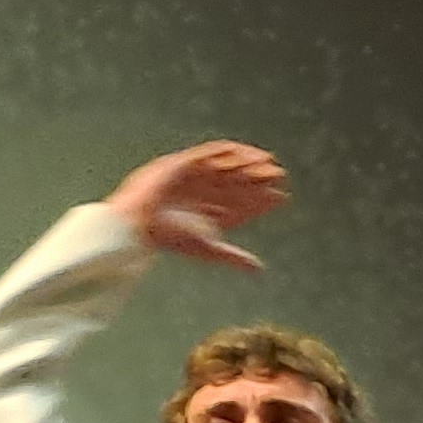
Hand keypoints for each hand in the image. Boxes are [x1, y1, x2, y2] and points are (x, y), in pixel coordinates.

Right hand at [106, 140, 286, 272]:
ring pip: (227, 167)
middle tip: (280, 175)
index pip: (243, 204)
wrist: (140, 224)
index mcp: (211, 213)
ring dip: (247, 163)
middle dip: (259, 179)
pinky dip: (226, 153)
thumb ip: (233, 256)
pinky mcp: (183, 164)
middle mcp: (205, 194)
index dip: (262, 200)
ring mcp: (194, 177)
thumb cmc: (170, 238)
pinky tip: (244, 154)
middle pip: (239, 183)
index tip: (282, 197)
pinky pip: (209, 154)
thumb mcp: (208, 247)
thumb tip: (259, 269)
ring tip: (267, 163)